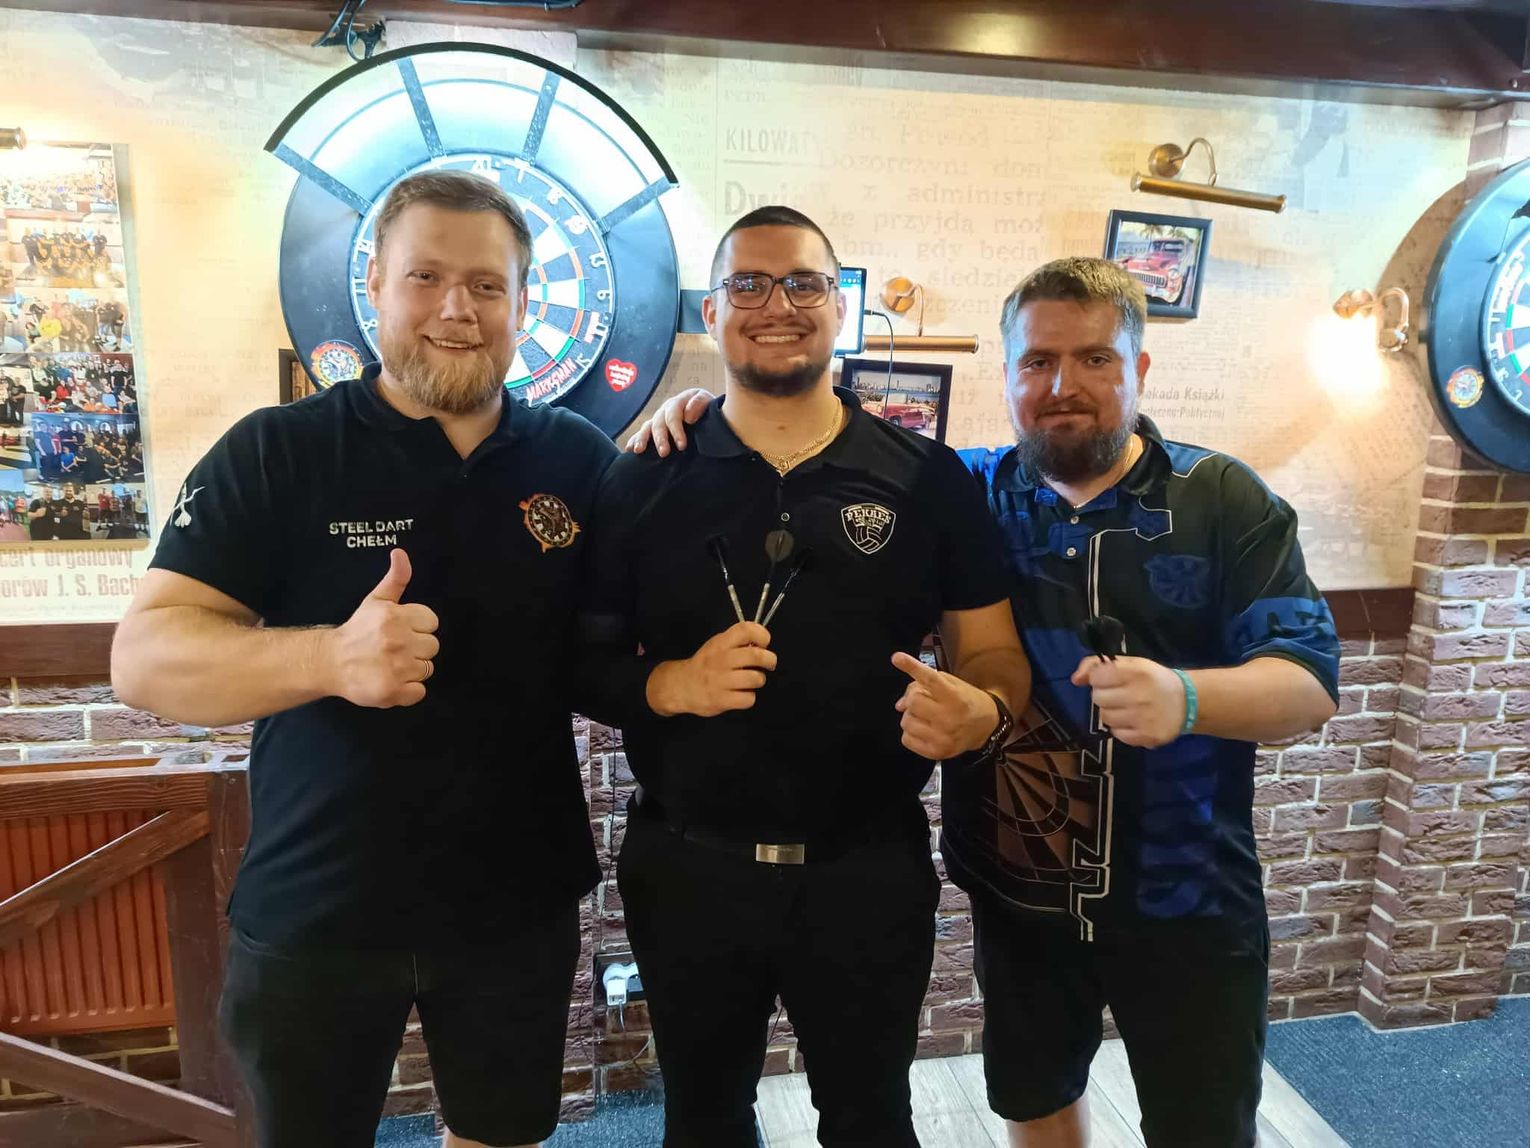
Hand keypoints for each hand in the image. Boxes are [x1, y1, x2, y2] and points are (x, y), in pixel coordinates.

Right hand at [324, 548, 439, 707]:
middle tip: (394, 650)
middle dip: (416, 649)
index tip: (401, 631)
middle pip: (432, 647)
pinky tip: (391, 681)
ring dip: (412, 670)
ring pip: (427, 669)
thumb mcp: (376, 600)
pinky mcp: (393, 692)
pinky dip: (408, 691)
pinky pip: (420, 692)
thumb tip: (400, 552)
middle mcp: (398, 641)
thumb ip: (396, 578)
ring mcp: (397, 668)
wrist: (330, 662)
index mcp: (396, 617)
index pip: (432, 623)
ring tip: (391, 665)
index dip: (418, 628)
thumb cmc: (357, 630)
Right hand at [625, 387, 712, 454]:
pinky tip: (630, 449)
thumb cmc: (710, 410)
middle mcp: (666, 409)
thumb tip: (688, 417)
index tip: (682, 445)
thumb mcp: (709, 402)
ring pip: (647, 427)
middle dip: (660, 438)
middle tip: (664, 453)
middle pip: (659, 422)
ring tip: (639, 451)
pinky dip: (635, 440)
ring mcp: (659, 418)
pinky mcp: (655, 428)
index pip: (674, 414)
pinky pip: (642, 433)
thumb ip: (700, 404)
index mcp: (679, 401)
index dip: (676, 430)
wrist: (710, 415)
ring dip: (642, 439)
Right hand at [646, 621, 775, 715]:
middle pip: (756, 656)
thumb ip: (737, 642)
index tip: (763, 644)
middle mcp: (721, 660)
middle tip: (768, 663)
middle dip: (769, 660)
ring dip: (759, 680)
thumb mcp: (717, 645)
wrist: (681, 686)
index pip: (746, 630)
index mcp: (721, 643)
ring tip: (751, 681)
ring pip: (756, 679)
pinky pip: (748, 699)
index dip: (762, 635)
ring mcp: (720, 681)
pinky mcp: (721, 700)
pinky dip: (749, 698)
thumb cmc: (705, 664)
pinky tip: (741, 694)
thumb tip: (762, 643)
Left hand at [891, 651, 999, 760]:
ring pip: (906, 722)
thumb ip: (923, 685)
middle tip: (925, 701)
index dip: (912, 667)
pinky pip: (906, 739)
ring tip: (926, 716)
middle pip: (913, 702)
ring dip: (911, 716)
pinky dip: (911, 733)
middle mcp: (949, 718)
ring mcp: (942, 738)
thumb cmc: (966, 700)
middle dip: (914, 699)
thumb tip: (900, 704)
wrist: (986, 727)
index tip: (897, 658)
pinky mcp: (936, 752)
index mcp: (956, 697)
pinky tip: (925, 729)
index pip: (930, 679)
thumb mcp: (952, 684)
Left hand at [1070, 655, 1186, 747]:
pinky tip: (1134, 721)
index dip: (1099, 678)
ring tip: (1128, 708)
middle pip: (1098, 698)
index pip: (1097, 676)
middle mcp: (1140, 695)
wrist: (1187, 701)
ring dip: (1112, 713)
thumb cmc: (1153, 679)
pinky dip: (1121, 729)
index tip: (1110, 680)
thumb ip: (1098, 665)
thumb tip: (1075, 679)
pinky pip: (1116, 734)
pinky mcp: (1147, 737)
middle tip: (1120, 695)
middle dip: (1105, 696)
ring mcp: (1144, 718)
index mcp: (1137, 672)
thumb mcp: (1130, 664)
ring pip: (1105, 717)